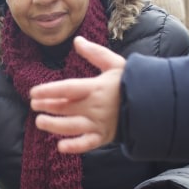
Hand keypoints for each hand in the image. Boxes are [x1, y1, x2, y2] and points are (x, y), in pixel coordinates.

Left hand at [30, 36, 125, 152]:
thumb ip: (94, 53)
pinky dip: (75, 147)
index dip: (48, 90)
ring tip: (39, 122)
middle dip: (47, 106)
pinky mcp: (105, 137)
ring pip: (72, 126)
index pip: (67, 89)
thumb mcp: (115, 64)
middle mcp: (95, 107)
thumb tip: (77, 40)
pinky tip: (60, 147)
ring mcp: (99, 123)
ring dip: (54, 125)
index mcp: (96, 88)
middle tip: (33, 105)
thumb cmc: (132, 82)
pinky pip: (88, 144)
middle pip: (66, 107)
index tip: (33, 92)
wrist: (155, 103)